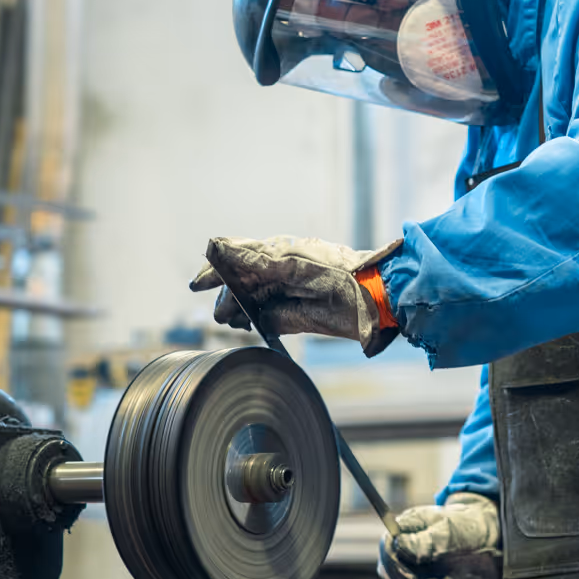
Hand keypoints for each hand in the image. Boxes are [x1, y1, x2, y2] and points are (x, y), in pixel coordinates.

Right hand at [189, 235, 399, 356]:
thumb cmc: (344, 280)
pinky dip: (257, 318)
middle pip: (244, 280)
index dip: (217, 270)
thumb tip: (223, 252)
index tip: (197, 283)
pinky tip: (251, 326)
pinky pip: (270, 311)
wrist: (382, 298)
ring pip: (255, 296)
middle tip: (221, 316)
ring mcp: (294, 288)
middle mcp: (286, 267)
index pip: (240, 258)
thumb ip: (259, 263)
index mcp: (284, 253)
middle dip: (228, 297)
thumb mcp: (296, 269)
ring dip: (241, 309)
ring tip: (233, 322)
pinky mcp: (302, 310)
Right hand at [377, 492, 502, 578]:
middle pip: (391, 573)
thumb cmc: (472, 528)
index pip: (387, 549)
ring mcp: (414, 562)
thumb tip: (398, 545)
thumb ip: (424, 541)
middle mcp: (405, 544)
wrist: (494, 540)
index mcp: (407, 526)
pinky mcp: (424, 578)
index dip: (396, 568)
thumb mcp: (450, 534)